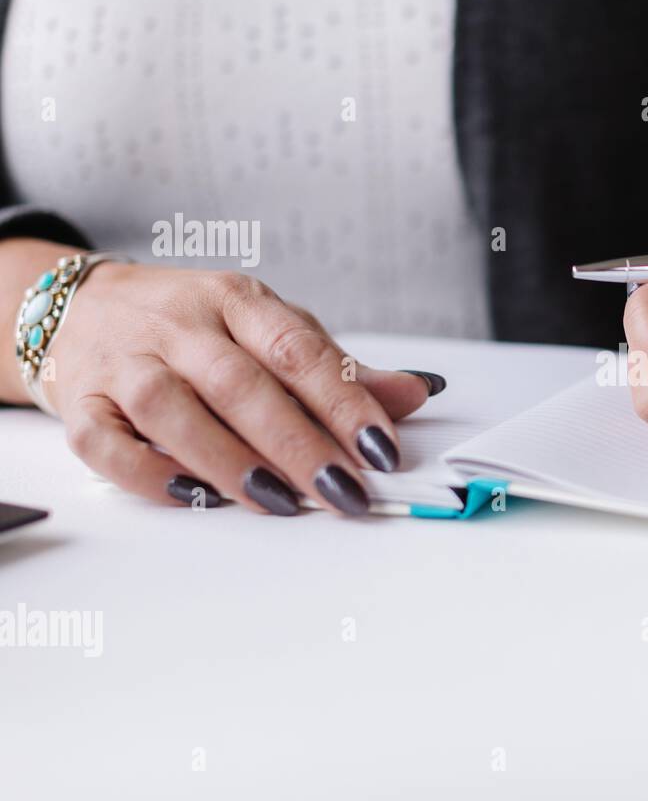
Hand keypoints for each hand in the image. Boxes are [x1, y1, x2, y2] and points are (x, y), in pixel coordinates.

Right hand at [30, 246, 437, 514]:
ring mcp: (125, 363)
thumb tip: (415, 393)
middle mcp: (180, 327)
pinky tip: (193, 496)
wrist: (78, 307)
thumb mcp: (268, 329)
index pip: (297, 349)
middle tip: (343, 490)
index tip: (382, 448)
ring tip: (278, 499)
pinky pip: (104, 442)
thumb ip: (337, 368)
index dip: (344, 400)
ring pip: (171, 409)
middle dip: (298, 443)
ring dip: (228, 460)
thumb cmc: (192, 327)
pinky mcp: (79, 401)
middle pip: (241, 384)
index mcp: (237, 301)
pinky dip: (147, 473)